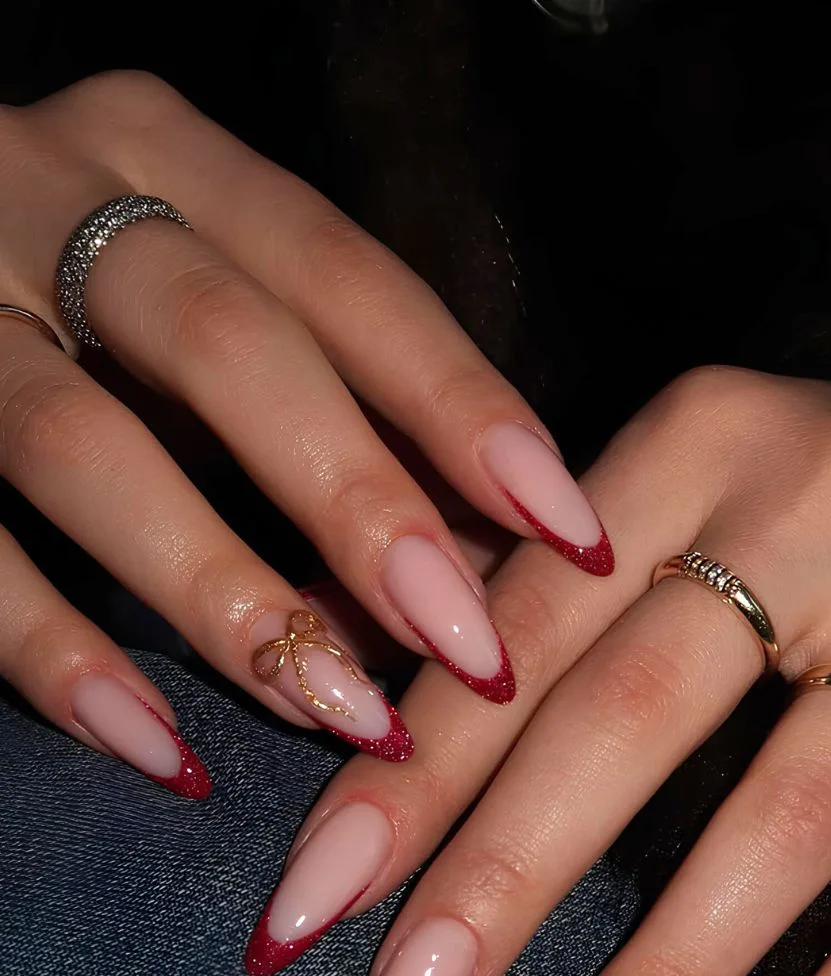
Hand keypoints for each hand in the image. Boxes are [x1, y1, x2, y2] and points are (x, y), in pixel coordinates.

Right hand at [0, 71, 607, 793]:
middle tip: (464, 643)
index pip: (343, 277)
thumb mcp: (205, 304)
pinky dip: (60, 657)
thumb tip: (483, 545)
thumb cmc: (84, 299)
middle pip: (225, 345)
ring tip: (341, 712)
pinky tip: (162, 753)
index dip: (461, 406)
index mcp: (166, 157)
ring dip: (226, 593)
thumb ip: (326, 395)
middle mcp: (52, 201)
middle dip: (358, 502)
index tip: (568, 532)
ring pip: (80, 446)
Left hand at [247, 366, 830, 975]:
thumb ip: (520, 574)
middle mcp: (816, 509)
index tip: (303, 914)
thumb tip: (330, 680)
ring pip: (786, 821)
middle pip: (626, 719)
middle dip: (493, 893)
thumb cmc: (816, 486)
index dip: (407, 776)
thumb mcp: (676, 480)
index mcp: (694, 441)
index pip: (520, 629)